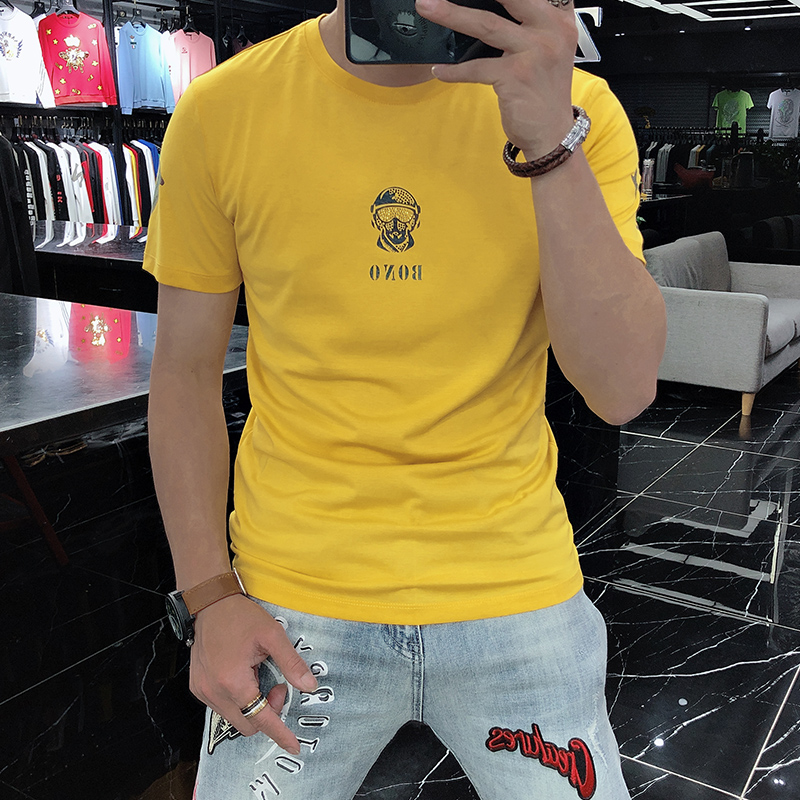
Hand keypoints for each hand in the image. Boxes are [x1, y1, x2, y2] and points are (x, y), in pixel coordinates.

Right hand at [189, 594, 317, 755]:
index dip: (280, 733)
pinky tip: (244, 676)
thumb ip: (291, 663)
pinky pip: (221, 707)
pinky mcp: (198, 687)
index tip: (294, 745)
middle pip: (247, 724)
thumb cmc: (241, 617)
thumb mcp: (273, 635)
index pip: (261, 719)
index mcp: (233, 682)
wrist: (211, 603)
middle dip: (267, 712)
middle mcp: (214, 692)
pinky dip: (237, 700)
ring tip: (259, 676)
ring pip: (234, 717)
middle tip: (277, 685)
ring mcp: (203, 691)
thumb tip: (309, 686)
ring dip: (252, 706)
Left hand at [415, 0, 577, 159]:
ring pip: (486, 24)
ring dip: (451, 14)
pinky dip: (454, 70)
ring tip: (426, 7)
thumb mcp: (548, 50)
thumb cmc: (544, 93)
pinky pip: (475, 67)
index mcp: (559, 19)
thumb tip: (486, 10)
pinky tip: (440, 71)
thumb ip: (529, 26)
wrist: (553, 134)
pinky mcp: (515, 76)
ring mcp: (534, 52)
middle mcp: (551, 30)